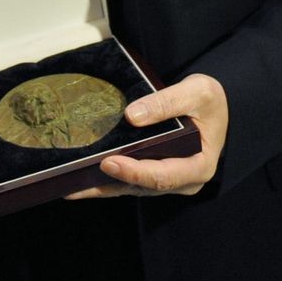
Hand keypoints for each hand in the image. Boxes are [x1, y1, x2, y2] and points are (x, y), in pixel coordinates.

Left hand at [67, 73, 227, 198]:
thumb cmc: (209, 100)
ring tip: (69, 186)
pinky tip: (80, 180)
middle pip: (143, 186)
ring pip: (131, 187)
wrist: (211, 106)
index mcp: (199, 166)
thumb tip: (132, 116)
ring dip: (101, 186)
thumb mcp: (198, 92)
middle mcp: (183, 181)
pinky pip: (128, 182)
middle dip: (109, 182)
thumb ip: (167, 102)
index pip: (164, 175)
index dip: (135, 171)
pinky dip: (105, 181)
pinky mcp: (153, 175)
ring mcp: (168, 181)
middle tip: (77, 178)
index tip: (109, 162)